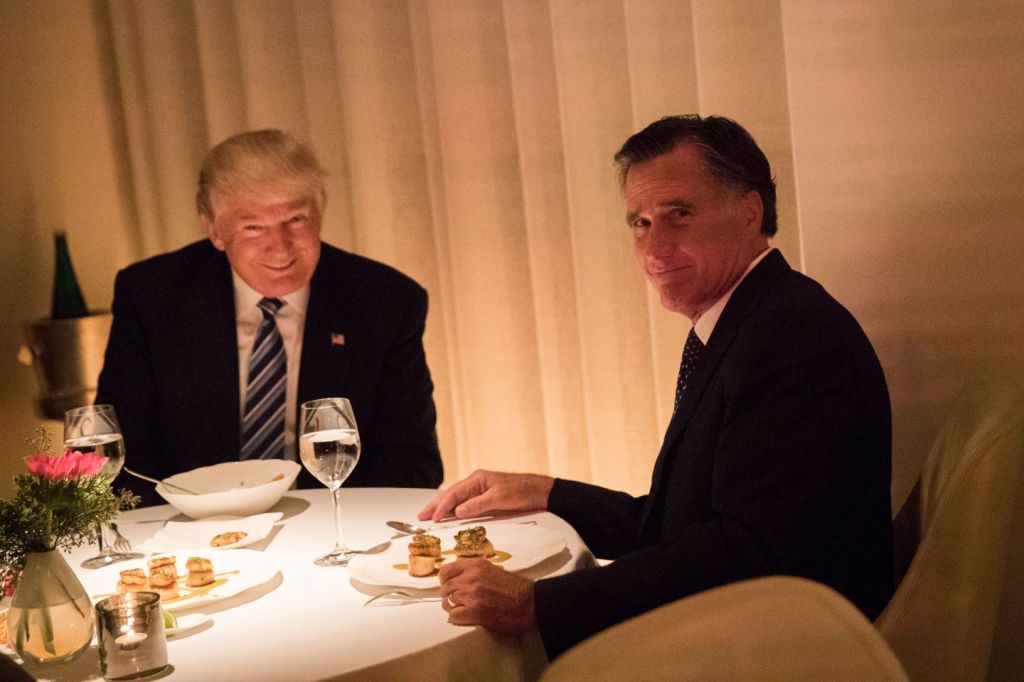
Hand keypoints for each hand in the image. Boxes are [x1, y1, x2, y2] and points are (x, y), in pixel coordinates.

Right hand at [418, 470, 553, 521]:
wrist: (539, 492)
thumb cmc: (521, 491)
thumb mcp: (499, 498)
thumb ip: (477, 505)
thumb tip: (458, 511)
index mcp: (477, 479)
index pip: (454, 494)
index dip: (442, 506)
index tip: (433, 518)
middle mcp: (476, 484)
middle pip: (451, 495)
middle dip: (436, 505)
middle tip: (422, 516)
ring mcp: (480, 491)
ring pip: (457, 500)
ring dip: (443, 508)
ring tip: (430, 516)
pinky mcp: (486, 500)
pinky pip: (465, 505)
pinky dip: (455, 511)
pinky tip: (450, 516)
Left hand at [439, 558, 536, 635]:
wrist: (530, 603)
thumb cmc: (516, 588)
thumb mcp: (493, 570)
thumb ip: (475, 572)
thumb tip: (459, 578)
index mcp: (476, 565)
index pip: (446, 570)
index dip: (445, 580)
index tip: (448, 585)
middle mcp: (471, 577)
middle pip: (445, 588)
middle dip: (450, 596)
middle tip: (458, 601)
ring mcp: (472, 594)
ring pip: (448, 602)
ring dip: (454, 608)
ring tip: (463, 610)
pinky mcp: (475, 612)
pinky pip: (453, 616)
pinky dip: (457, 619)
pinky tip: (465, 618)